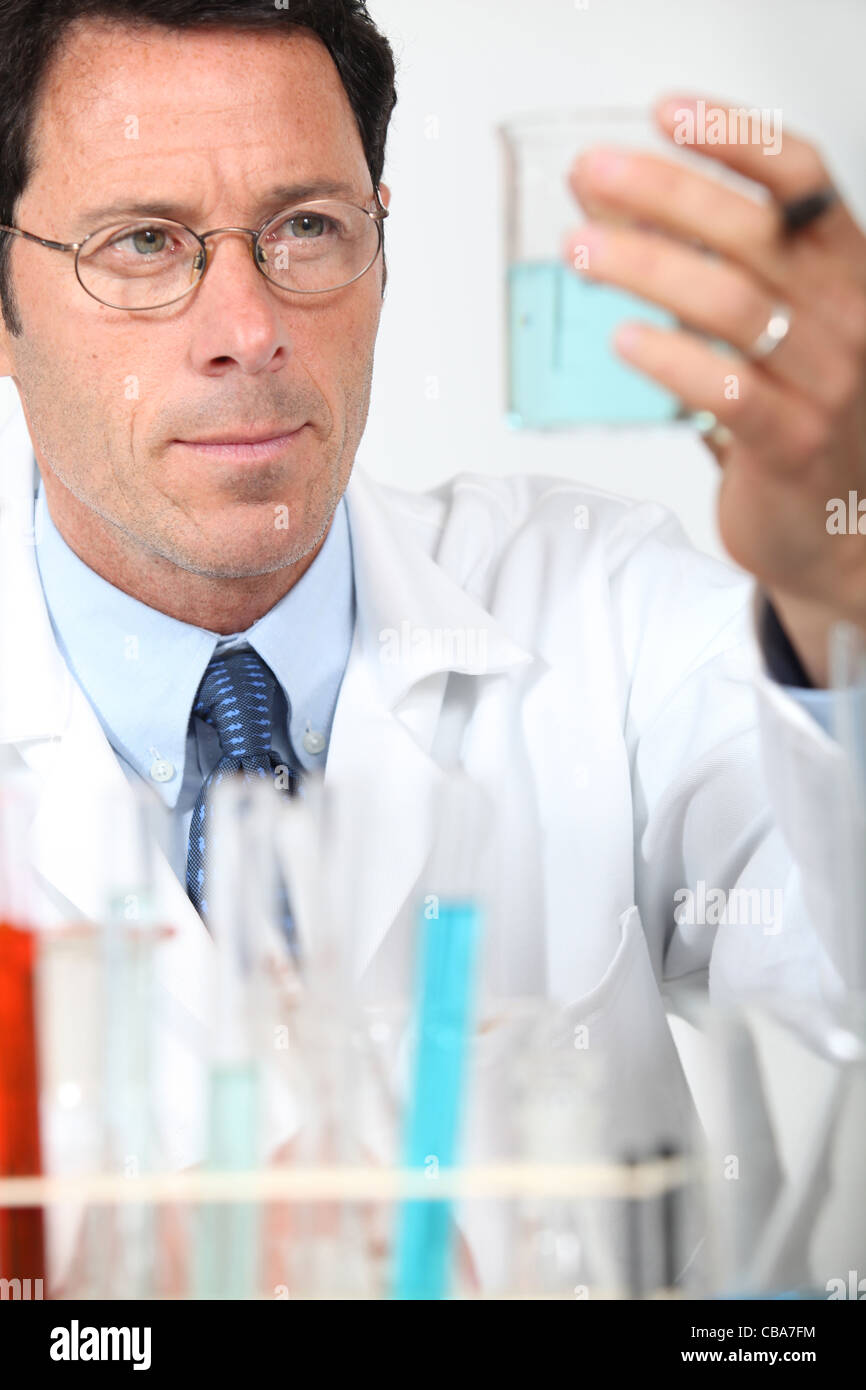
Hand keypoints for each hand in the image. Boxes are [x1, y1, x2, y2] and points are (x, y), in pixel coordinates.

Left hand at [564, 94, 865, 683]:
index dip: (736, 137)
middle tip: (595, 175)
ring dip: (647, 267)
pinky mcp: (790, 442)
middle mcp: (845, 316)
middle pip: (753, 231)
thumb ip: (696, 266)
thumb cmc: (796, 416)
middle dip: (665, 193)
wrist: (836, 528)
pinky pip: (727, 389)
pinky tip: (623, 340)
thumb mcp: (760, 329)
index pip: (802, 179)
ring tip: (581, 253)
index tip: (667, 113)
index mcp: (843, 272)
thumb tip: (610, 204)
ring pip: (731, 303)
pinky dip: (670, 358)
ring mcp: (825, 380)